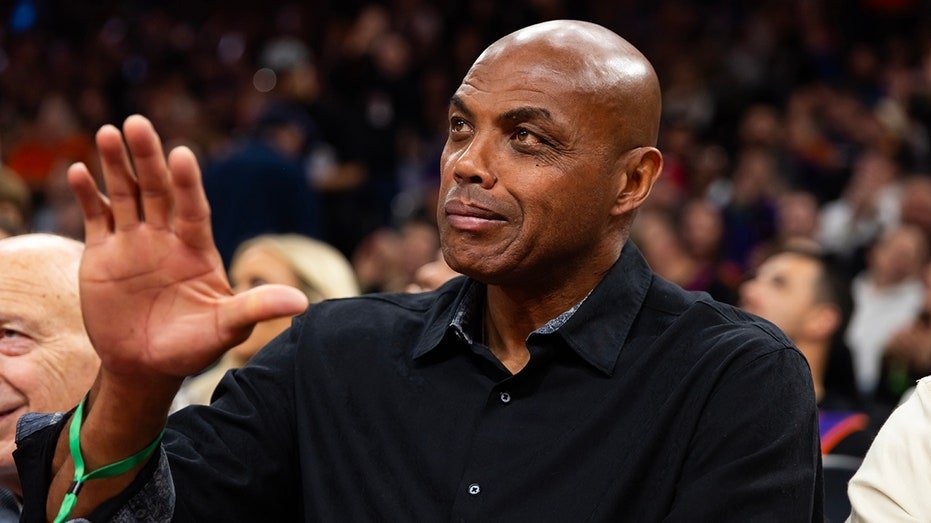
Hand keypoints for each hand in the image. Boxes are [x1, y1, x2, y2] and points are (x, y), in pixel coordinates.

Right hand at [68, 116, 308, 380]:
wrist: (146, 366)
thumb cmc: (193, 347)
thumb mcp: (226, 328)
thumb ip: (256, 308)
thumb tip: (303, 303)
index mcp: (197, 249)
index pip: (193, 208)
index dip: (188, 184)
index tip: (184, 154)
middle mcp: (166, 238)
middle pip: (157, 190)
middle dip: (148, 158)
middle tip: (138, 123)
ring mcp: (133, 243)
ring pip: (126, 195)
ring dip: (116, 166)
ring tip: (109, 132)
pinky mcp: (102, 255)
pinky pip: (96, 218)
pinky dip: (88, 195)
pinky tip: (79, 171)